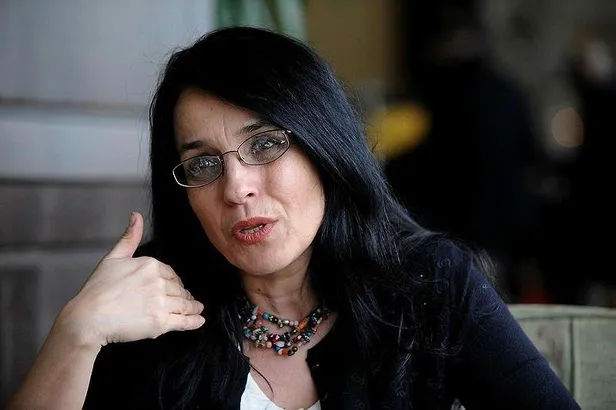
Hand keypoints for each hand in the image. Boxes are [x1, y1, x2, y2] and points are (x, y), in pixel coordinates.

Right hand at [57, 212, 204, 348]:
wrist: (87, 318)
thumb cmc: (97, 289)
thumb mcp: (113, 257)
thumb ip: (129, 237)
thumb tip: (136, 215)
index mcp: (150, 265)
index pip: (171, 273)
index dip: (174, 281)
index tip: (176, 287)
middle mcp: (159, 282)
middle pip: (178, 289)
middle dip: (182, 295)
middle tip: (188, 301)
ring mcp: (161, 303)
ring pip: (184, 304)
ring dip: (192, 307)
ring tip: (197, 309)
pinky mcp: (161, 323)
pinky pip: (184, 321)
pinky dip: (194, 321)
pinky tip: (199, 320)